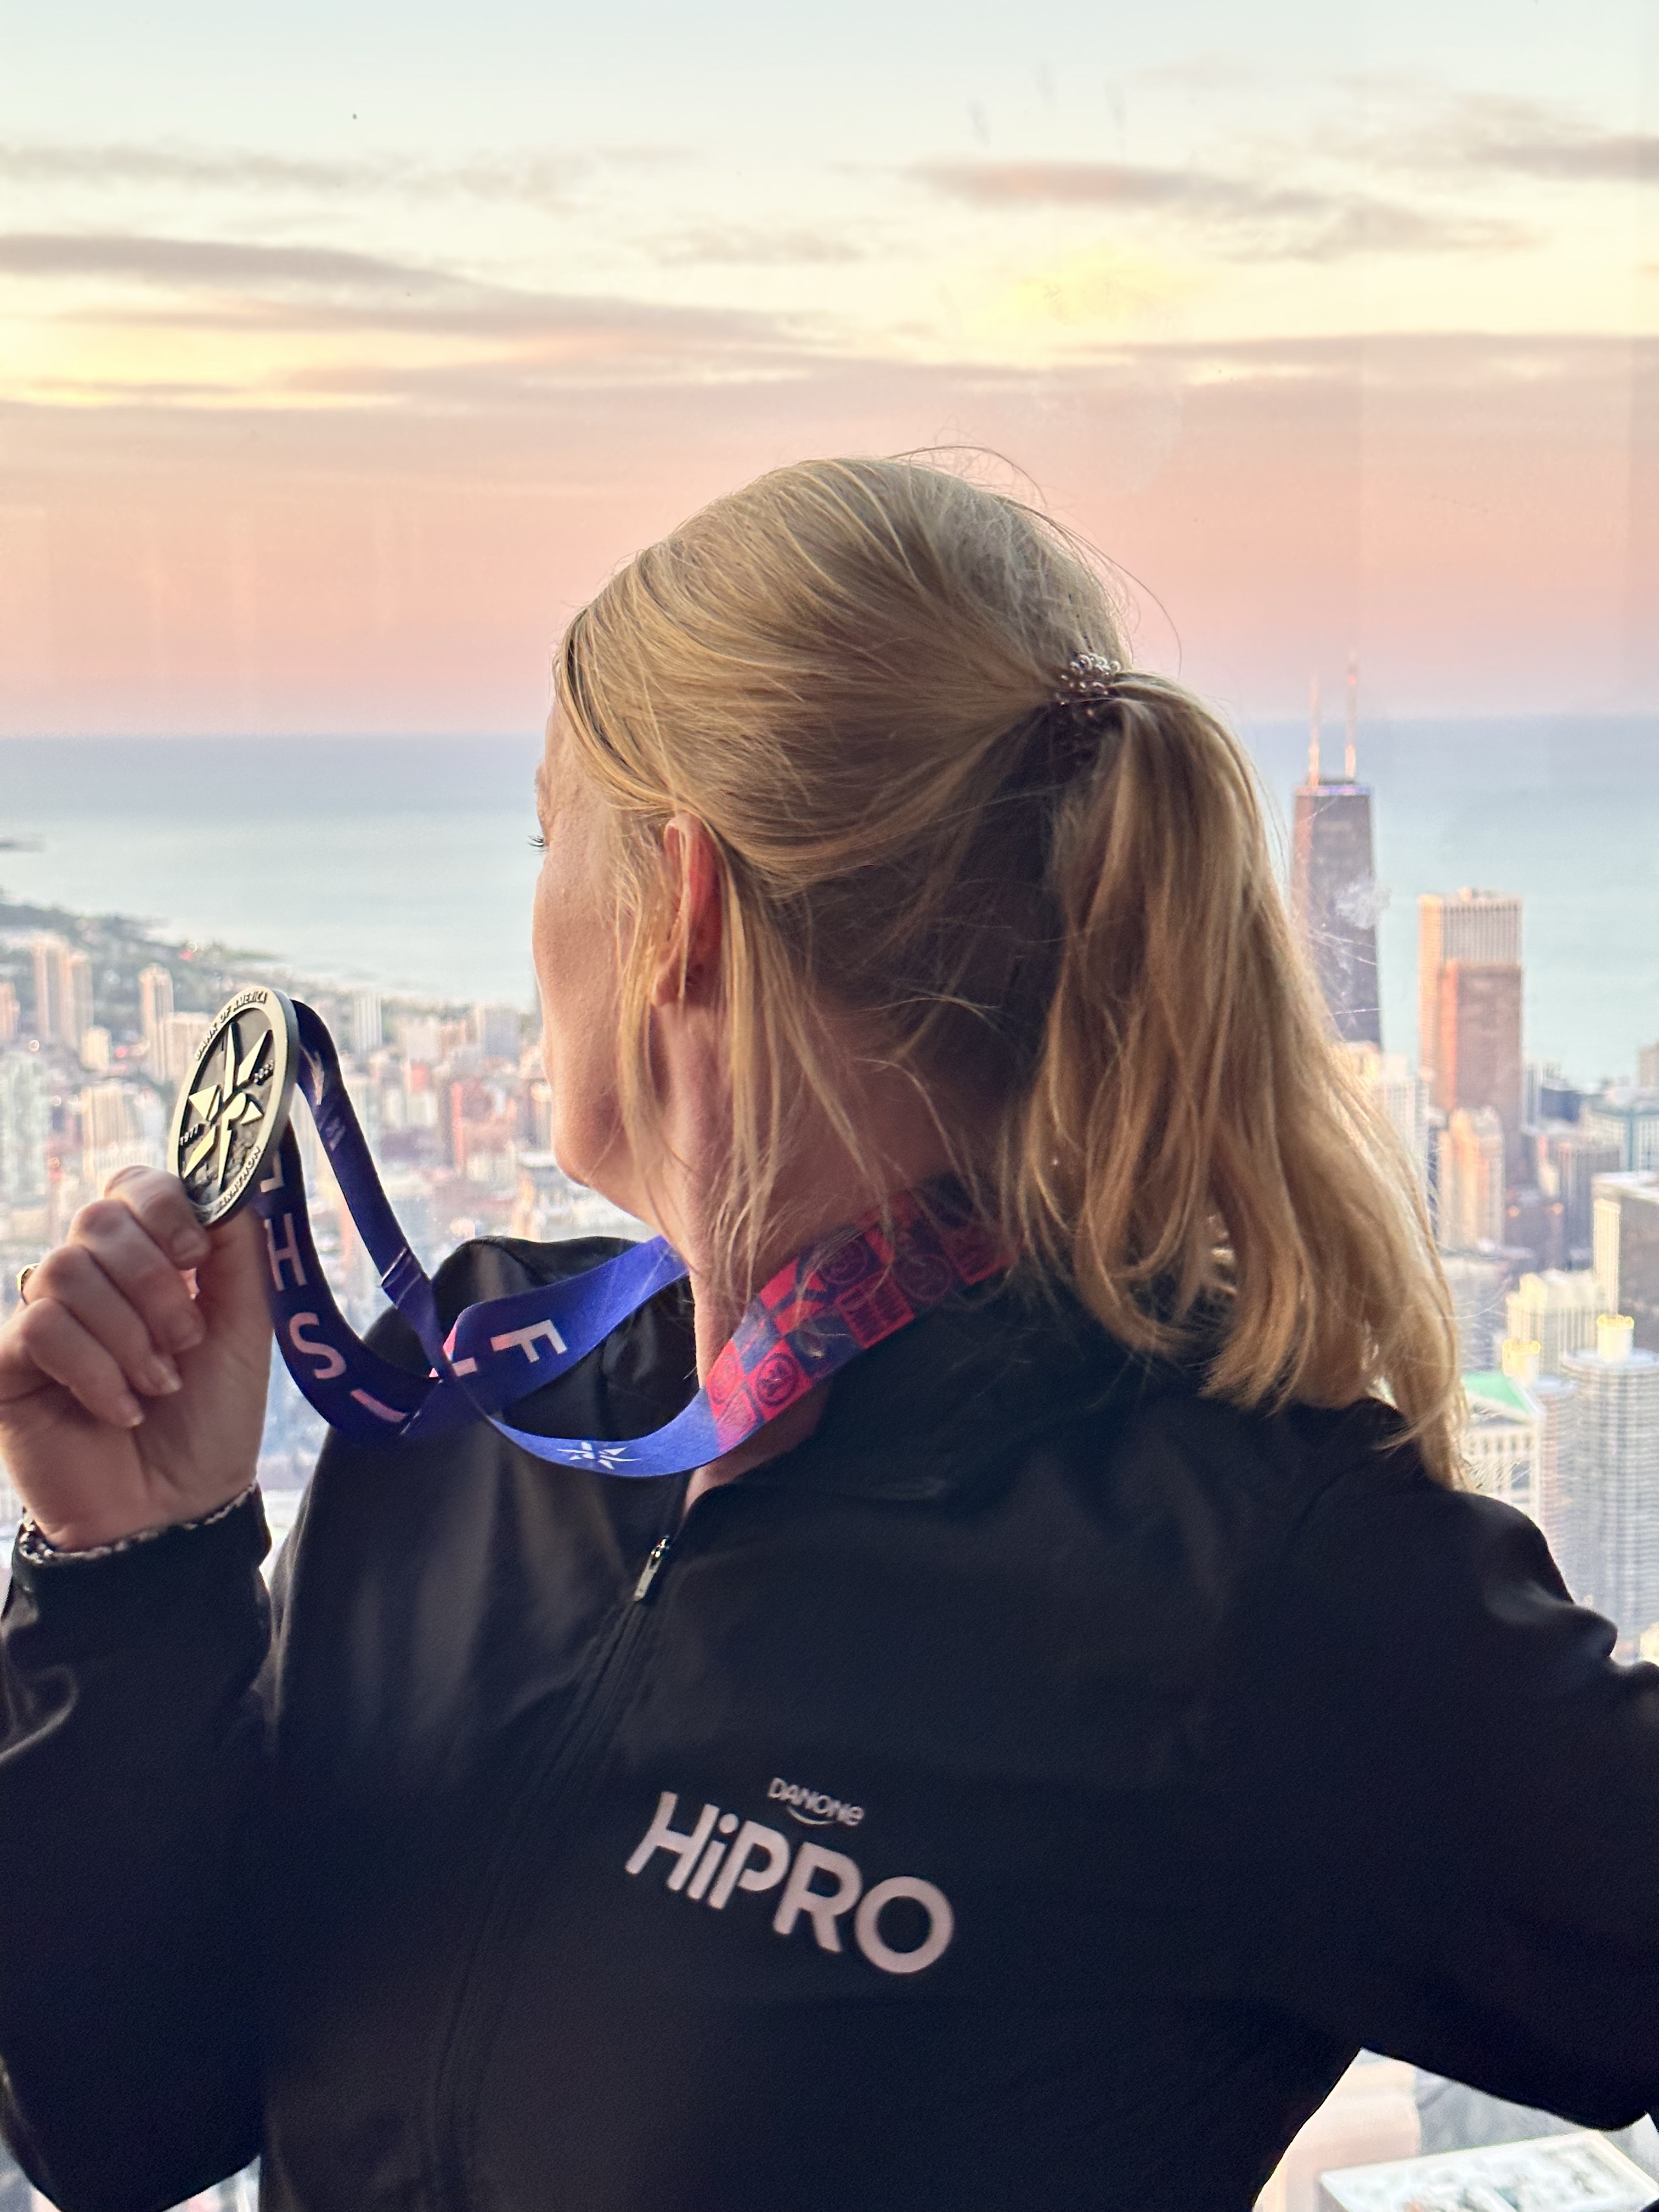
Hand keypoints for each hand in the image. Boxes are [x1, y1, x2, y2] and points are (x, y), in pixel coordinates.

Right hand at [0, 1168, 272, 1552]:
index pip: (133, 1186)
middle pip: (98, 1219)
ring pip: (68, 1271)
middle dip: (155, 1283)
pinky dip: (95, 1370)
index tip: (196, 1256)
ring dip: (129, 1334)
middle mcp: (89, 1279)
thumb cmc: (210, 1420)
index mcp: (146, 1259)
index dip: (163, 1206)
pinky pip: (40, 1328)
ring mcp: (43, 1317)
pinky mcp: (7, 1363)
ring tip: (157, 1385)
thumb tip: (229, 1188)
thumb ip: (238, 1253)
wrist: (175, 1510)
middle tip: (186, 1342)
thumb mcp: (245, 1328)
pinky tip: (122, 1410)